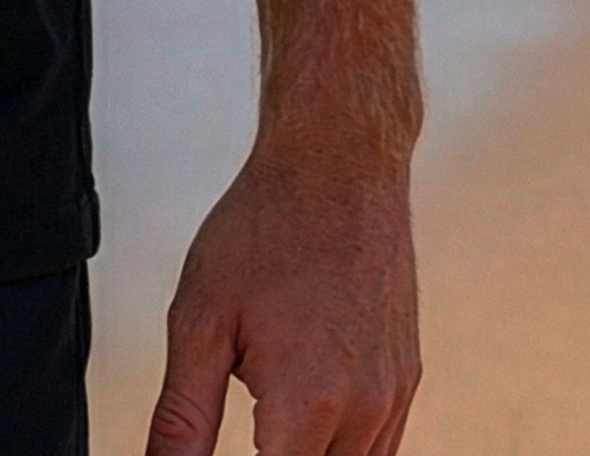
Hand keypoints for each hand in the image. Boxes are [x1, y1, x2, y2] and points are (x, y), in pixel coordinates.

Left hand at [146, 135, 418, 455]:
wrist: (338, 163)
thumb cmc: (265, 228)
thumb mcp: (200, 318)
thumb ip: (182, 416)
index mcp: (308, 404)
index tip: (233, 436)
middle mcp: (365, 413)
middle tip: (244, 425)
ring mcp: (394, 399)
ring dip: (303, 452)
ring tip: (265, 414)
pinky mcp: (407, 382)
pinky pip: (377, 447)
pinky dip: (337, 444)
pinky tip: (299, 407)